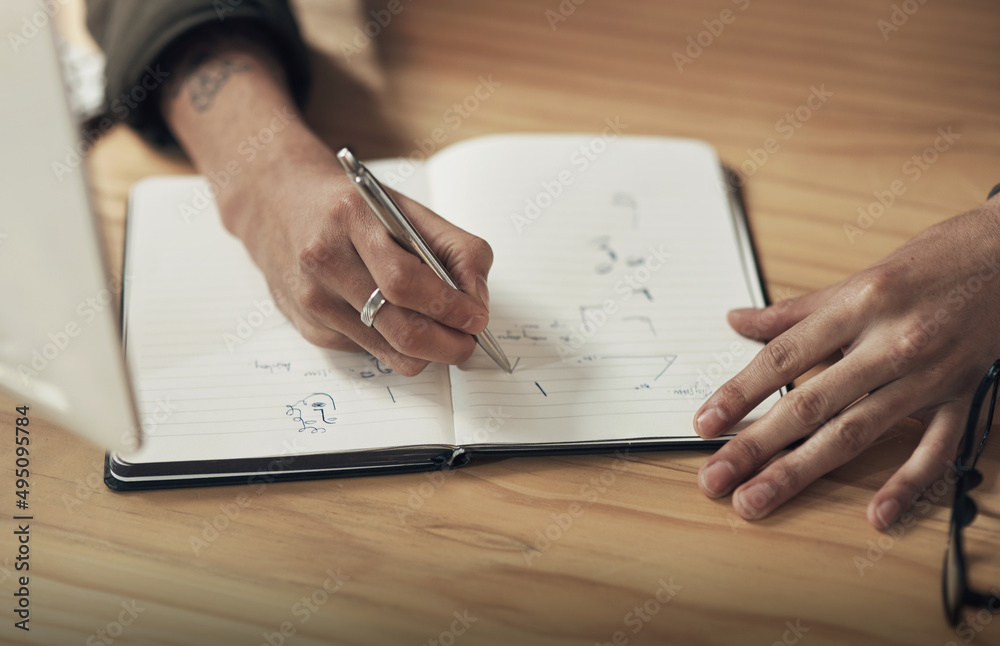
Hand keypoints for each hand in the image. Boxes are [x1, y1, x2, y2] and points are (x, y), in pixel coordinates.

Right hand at [158, 26, 492, 375]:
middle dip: (448, 344)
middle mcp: (325, 261)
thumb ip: (452, 246)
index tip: (477, 318)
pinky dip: (396, 347)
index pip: (408, 281)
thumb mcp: (403, 207)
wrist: (274, 202)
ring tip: (447, 339)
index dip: (451, 307)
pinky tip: (399, 326)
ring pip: (388, 350)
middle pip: (400, 327)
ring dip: (429, 353)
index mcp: (352, 219)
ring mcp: (313, 299)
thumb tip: (477, 300)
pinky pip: (369, 353)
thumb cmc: (347, 207)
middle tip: (469, 343)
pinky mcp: (309, 327)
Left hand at [694, 199, 999, 528]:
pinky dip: (908, 484)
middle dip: (756, 446)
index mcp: (858, 305)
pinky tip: (877, 516)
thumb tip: (737, 321)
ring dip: (802, 472)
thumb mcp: (858, 278)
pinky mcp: (966, 396)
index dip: (739, 394)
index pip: (783, 357)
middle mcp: (890, 342)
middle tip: (715, 479)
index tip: (704, 425)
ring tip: (759, 500)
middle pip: (810, 403)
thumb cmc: (935, 263)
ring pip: (857, 431)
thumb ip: (795, 310)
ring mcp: (930, 374)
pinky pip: (936, 449)